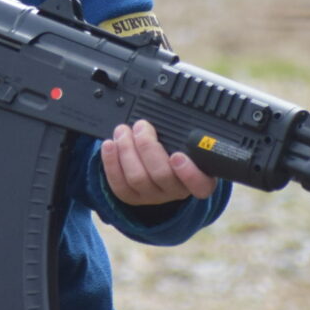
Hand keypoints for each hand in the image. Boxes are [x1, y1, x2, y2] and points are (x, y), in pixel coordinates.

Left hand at [101, 120, 217, 205]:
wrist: (158, 166)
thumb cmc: (175, 148)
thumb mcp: (186, 141)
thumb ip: (182, 133)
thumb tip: (166, 113)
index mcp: (198, 178)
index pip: (200, 185)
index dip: (188, 173)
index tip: (177, 155)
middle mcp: (176, 190)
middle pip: (162, 175)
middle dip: (147, 147)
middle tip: (141, 126)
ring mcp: (152, 196)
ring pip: (137, 178)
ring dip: (126, 150)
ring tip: (123, 131)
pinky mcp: (131, 197)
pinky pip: (118, 183)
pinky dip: (111, 161)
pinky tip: (110, 145)